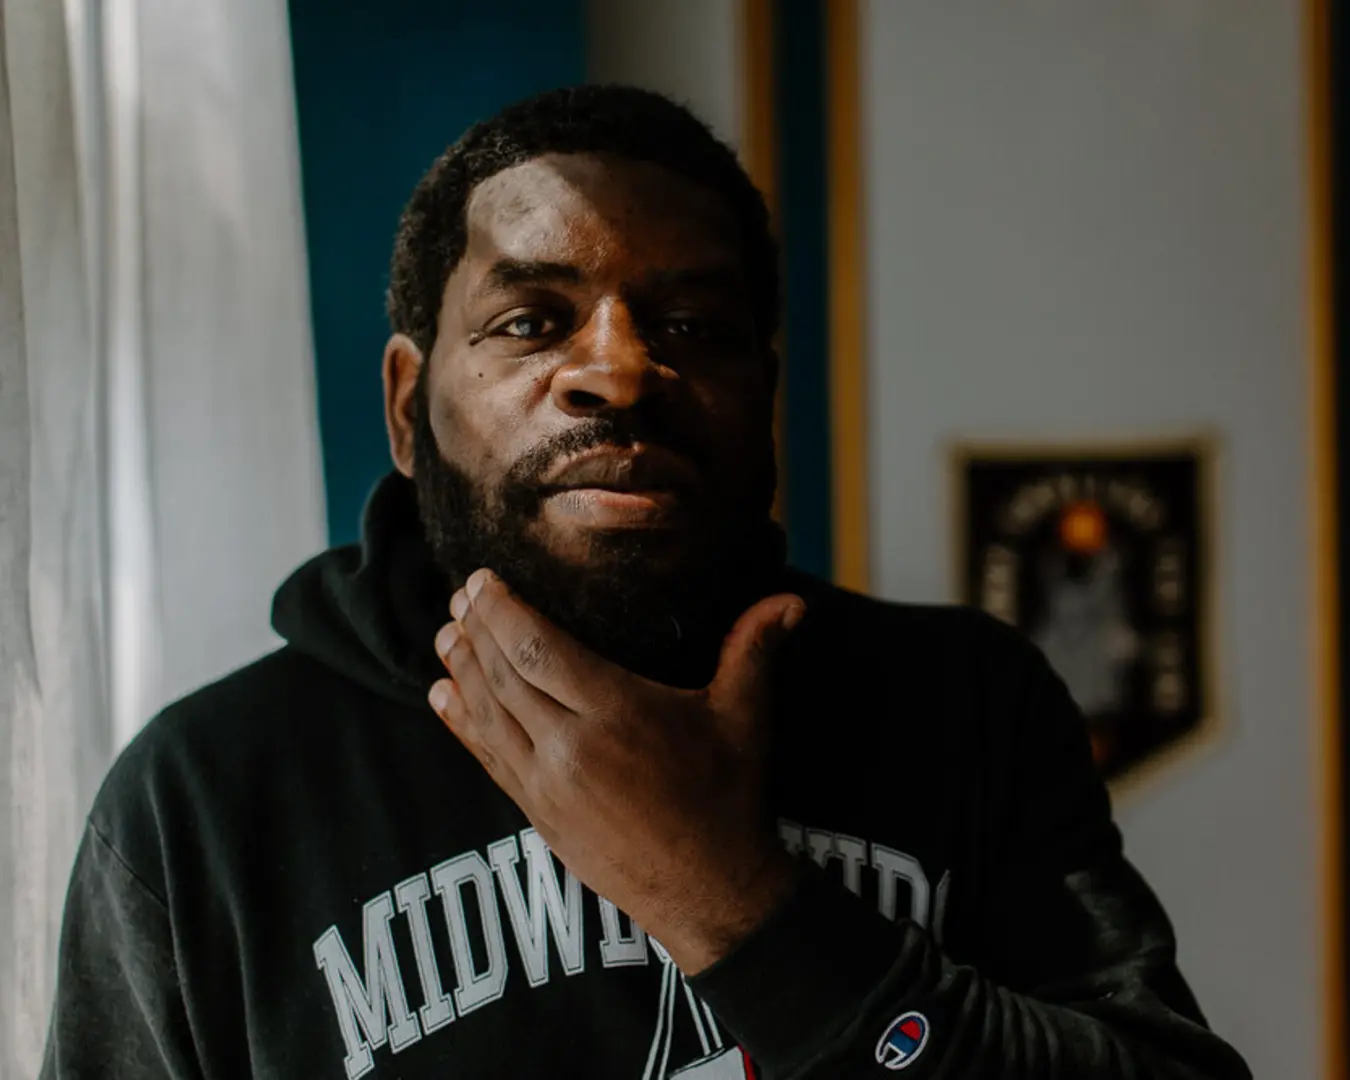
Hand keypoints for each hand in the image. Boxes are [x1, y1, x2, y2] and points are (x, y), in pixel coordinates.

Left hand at [427, 568, 806, 974]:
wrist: (709, 892)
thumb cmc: (728, 798)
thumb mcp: (744, 719)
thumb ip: (754, 650)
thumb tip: (793, 600)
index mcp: (617, 714)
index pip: (540, 650)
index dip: (503, 611)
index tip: (481, 578)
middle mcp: (571, 748)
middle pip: (505, 675)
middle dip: (476, 630)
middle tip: (458, 593)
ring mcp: (547, 785)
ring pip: (488, 715)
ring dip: (461, 669)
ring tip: (443, 632)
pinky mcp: (537, 814)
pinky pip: (488, 757)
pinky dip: (460, 722)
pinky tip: (442, 695)